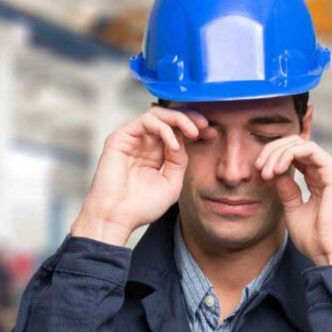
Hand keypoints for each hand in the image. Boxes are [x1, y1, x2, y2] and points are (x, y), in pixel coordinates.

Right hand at [71, 107, 216, 245]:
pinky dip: (164, 129)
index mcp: (157, 153)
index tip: (213, 132)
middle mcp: (145, 143)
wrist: (117, 218)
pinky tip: (174, 144)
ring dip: (179, 119)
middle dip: (191, 118)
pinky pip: (146, 121)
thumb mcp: (171, 183)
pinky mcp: (120, 137)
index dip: (196, 128)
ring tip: (194, 132)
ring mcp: (132, 139)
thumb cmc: (142, 206)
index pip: (178, 131)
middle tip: (206, 126)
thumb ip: (180, 160)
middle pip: (169, 118)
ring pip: (158, 114)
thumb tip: (184, 139)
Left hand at [256, 137, 331, 265]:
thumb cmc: (313, 238)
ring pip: (300, 144)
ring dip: (278, 153)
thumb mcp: (292, 210)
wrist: (328, 252)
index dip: (273, 157)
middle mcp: (324, 172)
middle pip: (295, 145)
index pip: (293, 155)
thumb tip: (276, 175)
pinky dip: (289, 154)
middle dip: (272, 151)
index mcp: (316, 179)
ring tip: (266, 171)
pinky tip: (277, 169)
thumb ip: (286, 191)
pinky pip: (309, 149)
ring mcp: (330, 171)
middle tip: (258, 167)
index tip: (259, 172)